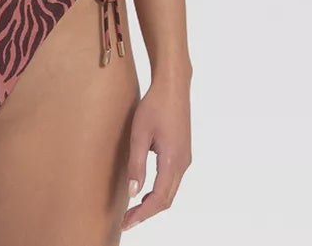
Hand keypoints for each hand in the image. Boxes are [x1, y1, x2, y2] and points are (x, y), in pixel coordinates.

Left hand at [121, 74, 191, 231]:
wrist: (173, 87)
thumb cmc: (155, 106)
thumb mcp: (140, 134)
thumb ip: (137, 164)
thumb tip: (134, 192)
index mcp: (173, 161)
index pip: (159, 199)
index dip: (143, 214)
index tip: (127, 223)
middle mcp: (182, 164)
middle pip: (167, 199)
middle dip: (147, 213)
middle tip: (127, 220)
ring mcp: (184, 158)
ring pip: (170, 190)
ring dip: (153, 203)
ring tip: (133, 209)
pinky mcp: (182, 152)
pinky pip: (172, 179)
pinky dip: (159, 191)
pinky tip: (145, 189)